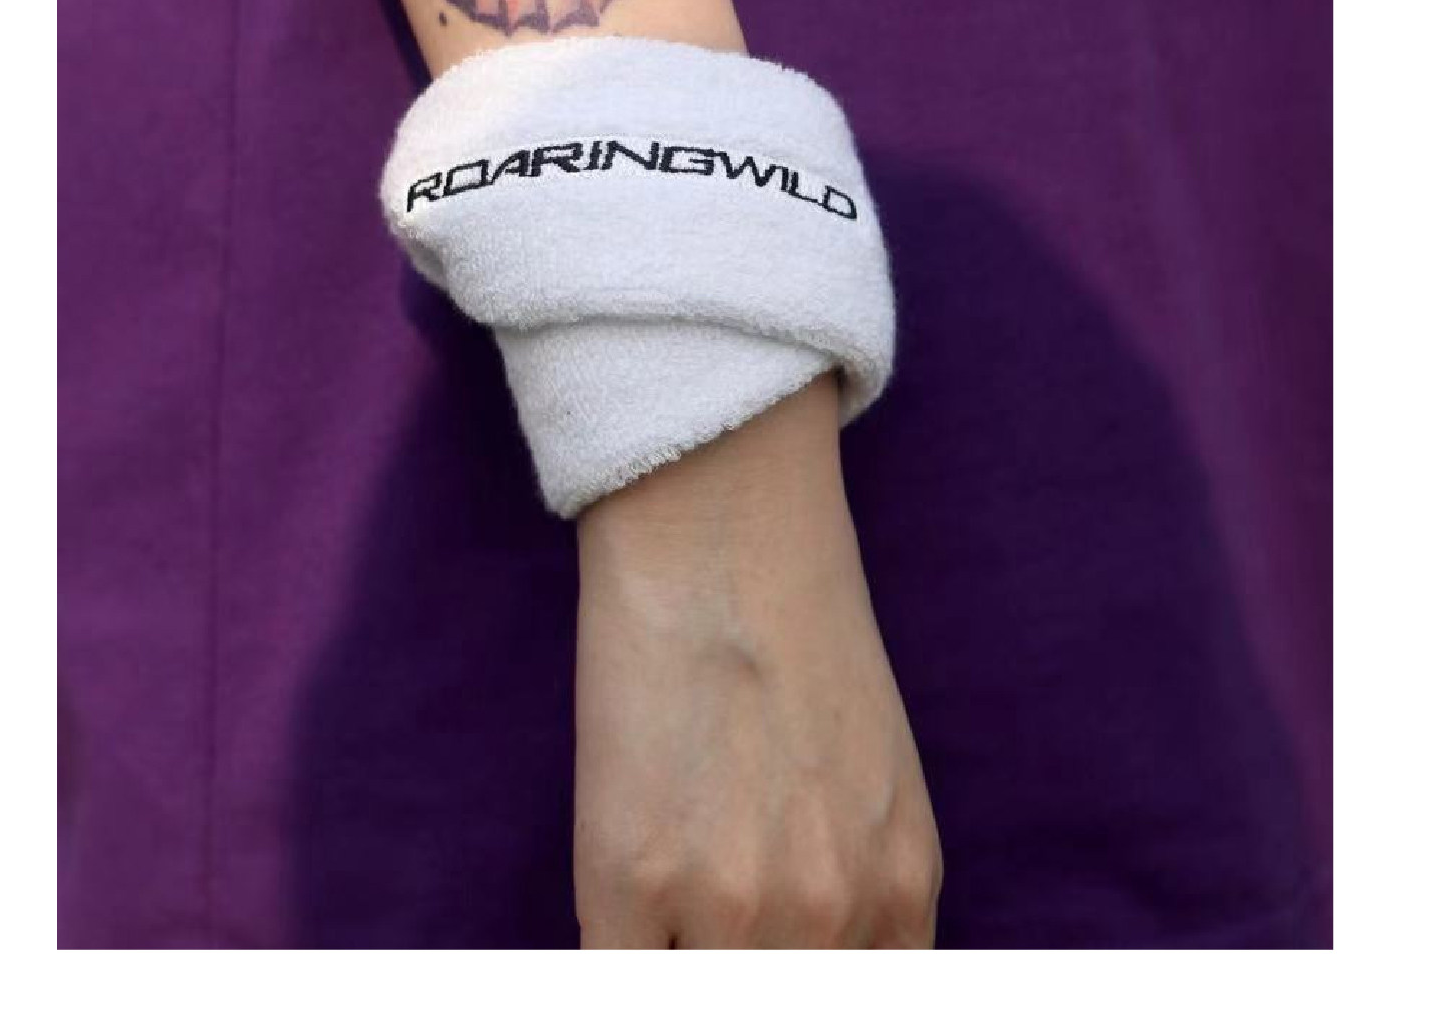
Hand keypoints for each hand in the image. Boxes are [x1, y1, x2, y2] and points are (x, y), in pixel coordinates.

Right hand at [573, 375, 941, 947]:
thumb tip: (810, 954)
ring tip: (667, 876)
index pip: (855, 1006)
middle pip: (775, 998)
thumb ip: (857, 885)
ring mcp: (731, 905)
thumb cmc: (796, 639)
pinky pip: (612, 979)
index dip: (800, 977)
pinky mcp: (629, 877)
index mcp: (900, 890)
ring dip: (674, 948)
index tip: (764, 948)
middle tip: (712, 904)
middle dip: (737, 958)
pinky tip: (618, 898)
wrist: (722, 540)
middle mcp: (830, 916)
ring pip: (698, 990)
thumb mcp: (874, 778)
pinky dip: (615, 949)